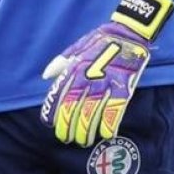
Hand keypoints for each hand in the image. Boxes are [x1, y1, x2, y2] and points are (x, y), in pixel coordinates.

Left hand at [40, 22, 149, 146]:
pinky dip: (109, 124)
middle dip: (68, 127)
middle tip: (66, 138)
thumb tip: (45, 76)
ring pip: (91, 114)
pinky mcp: (124, 87)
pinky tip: (106, 134)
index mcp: (74, 69)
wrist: (127, 32)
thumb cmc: (100, 41)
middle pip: (72, 109)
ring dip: (86, 130)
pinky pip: (115, 110)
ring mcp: (105, 83)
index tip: (50, 125)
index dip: (52, 112)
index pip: (58, 95)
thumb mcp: (76, 48)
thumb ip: (60, 63)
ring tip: (83, 141)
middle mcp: (87, 78)